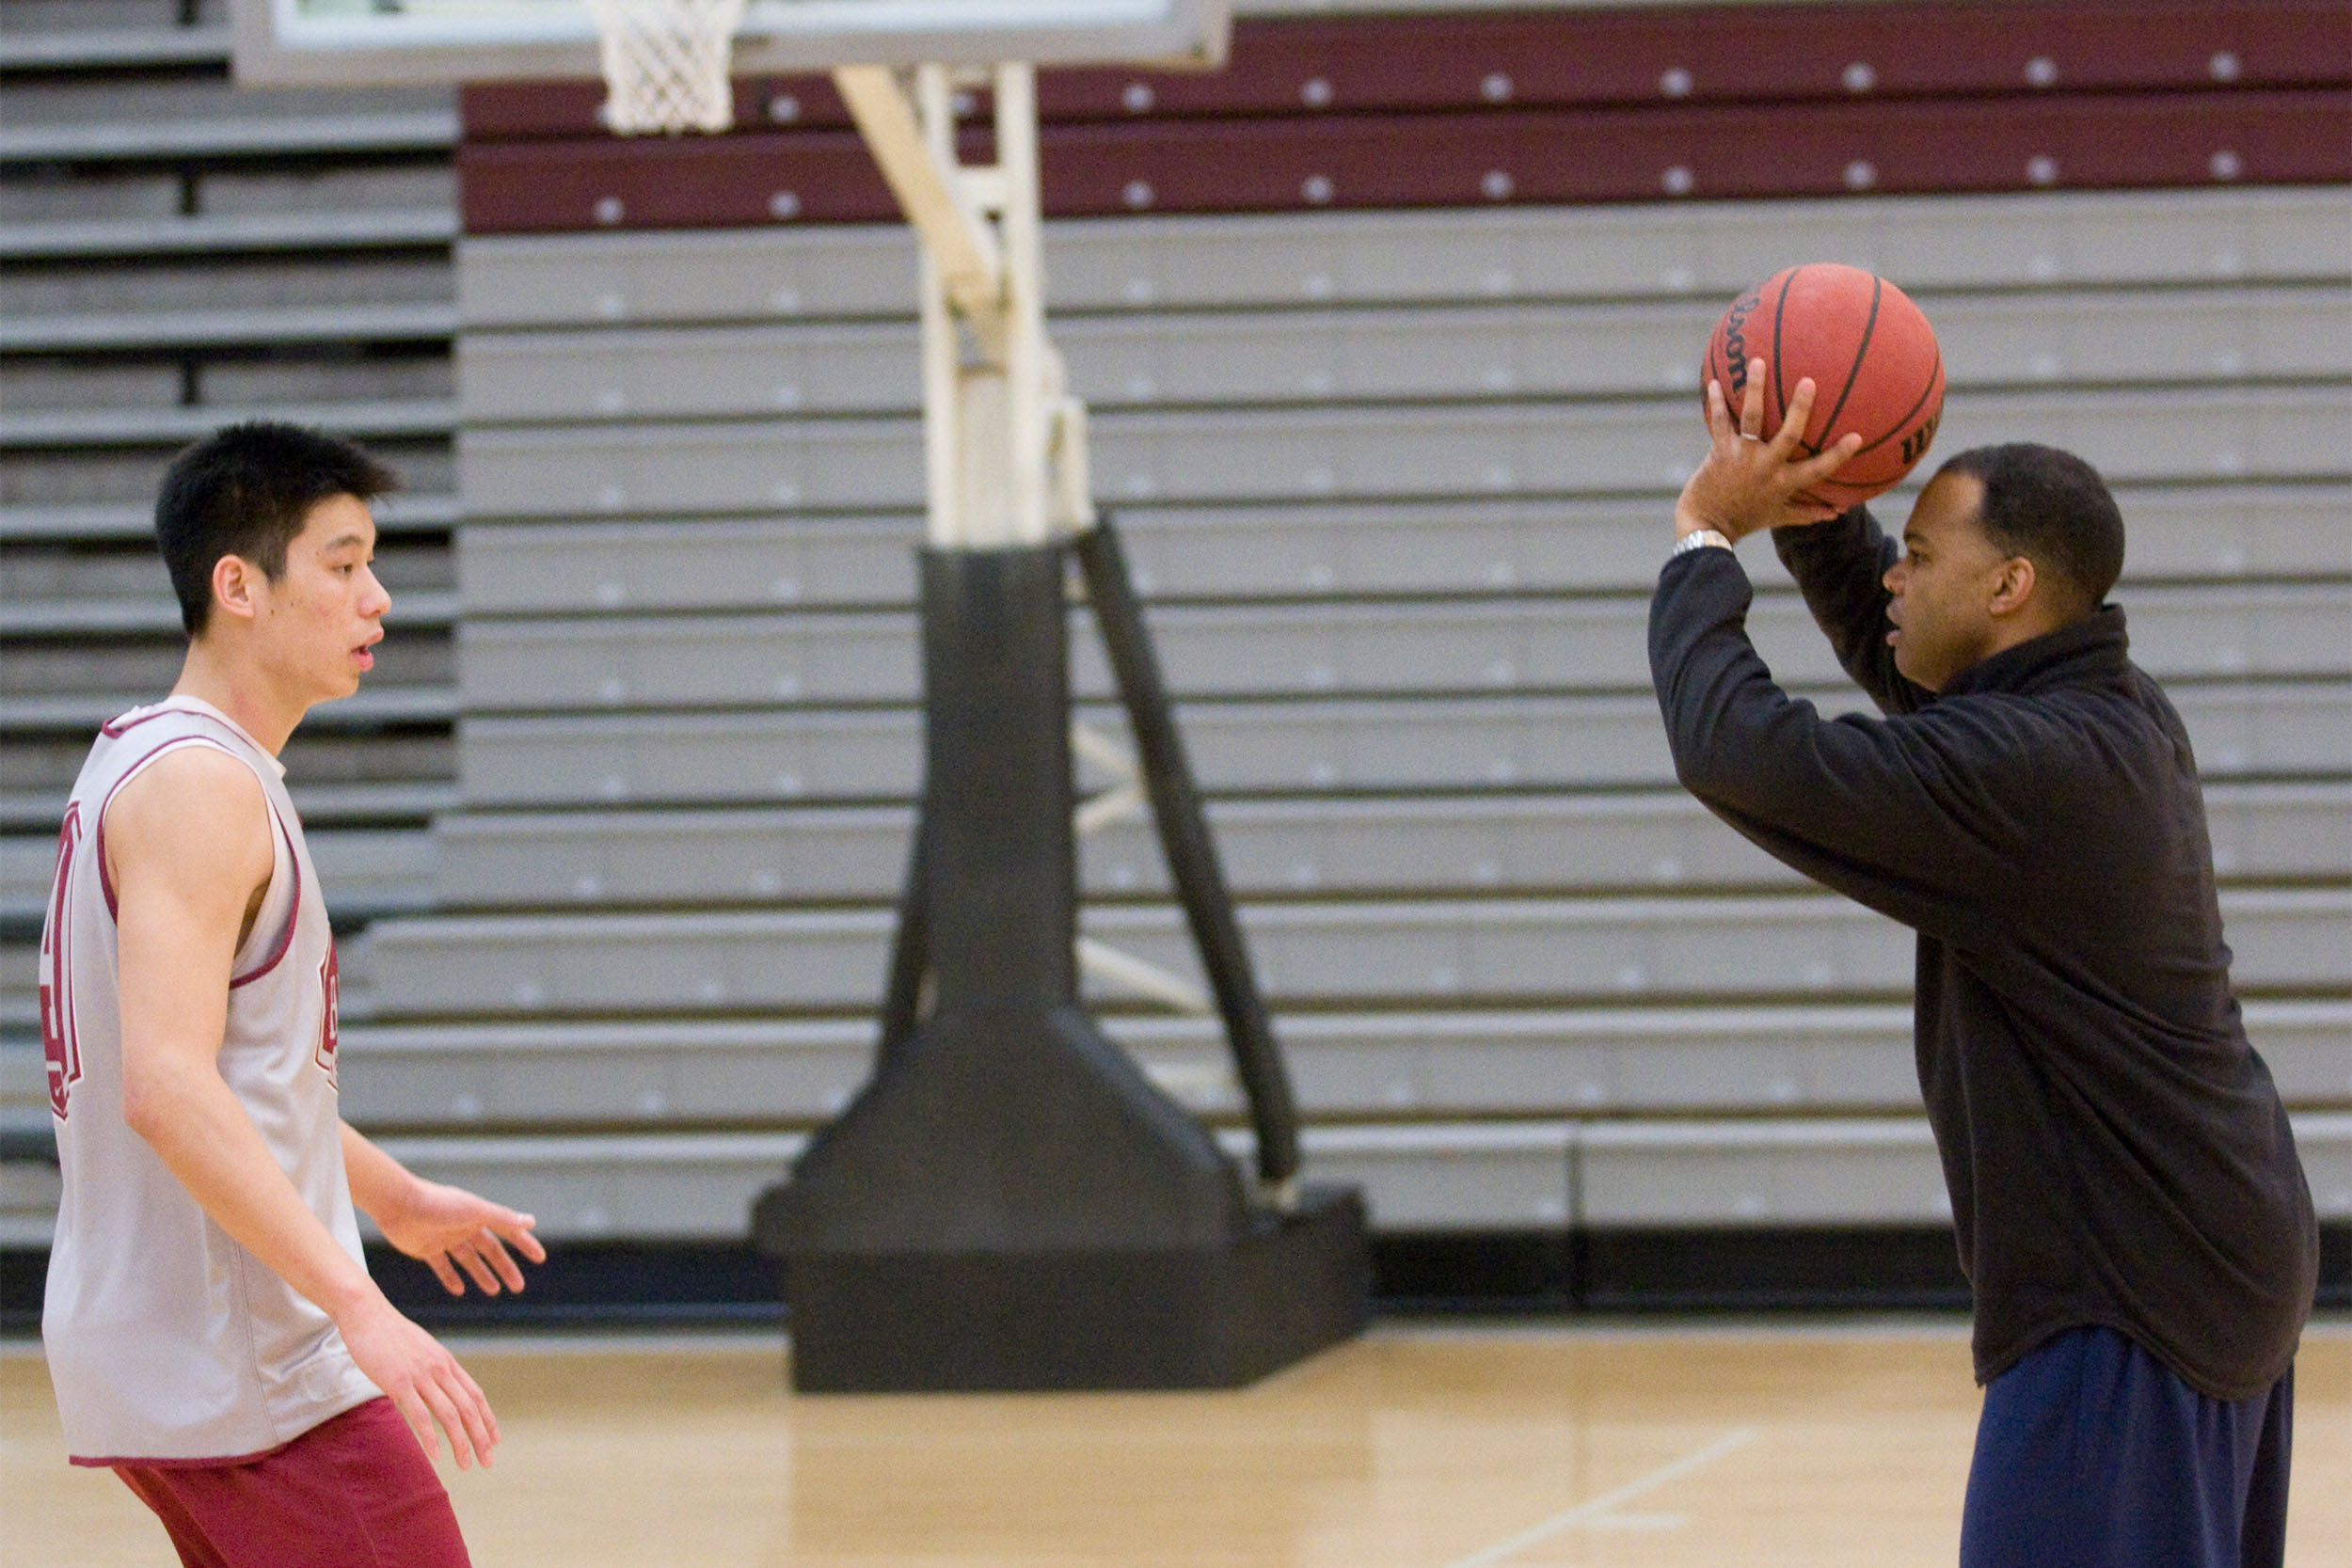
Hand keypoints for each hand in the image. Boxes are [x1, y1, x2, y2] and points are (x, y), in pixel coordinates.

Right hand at [336, 1289, 500, 1468]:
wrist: (367, 1314)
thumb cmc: (389, 1334)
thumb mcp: (420, 1350)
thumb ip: (432, 1370)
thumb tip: (437, 1389)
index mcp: (447, 1362)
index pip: (475, 1395)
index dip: (487, 1419)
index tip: (495, 1439)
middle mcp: (440, 1369)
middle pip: (469, 1408)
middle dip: (482, 1437)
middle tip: (488, 1461)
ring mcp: (420, 1376)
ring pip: (449, 1414)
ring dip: (461, 1442)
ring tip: (467, 1464)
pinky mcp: (398, 1383)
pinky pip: (419, 1414)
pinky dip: (430, 1437)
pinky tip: (436, 1455)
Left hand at [377, 1178, 544, 1297]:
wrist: (398, 1205)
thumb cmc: (438, 1203)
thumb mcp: (475, 1211)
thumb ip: (502, 1218)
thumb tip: (531, 1222)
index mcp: (479, 1215)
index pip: (508, 1231)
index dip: (524, 1244)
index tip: (539, 1258)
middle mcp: (464, 1226)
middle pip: (490, 1250)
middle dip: (504, 1268)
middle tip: (518, 1287)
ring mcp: (446, 1238)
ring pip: (468, 1261)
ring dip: (481, 1275)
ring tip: (494, 1291)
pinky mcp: (427, 1249)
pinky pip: (443, 1267)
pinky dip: (450, 1278)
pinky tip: (459, 1291)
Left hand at [1675, 357, 1864, 543]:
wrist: (1707, 526)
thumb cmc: (1746, 519)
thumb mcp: (1779, 517)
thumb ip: (1809, 512)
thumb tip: (1838, 512)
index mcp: (1784, 483)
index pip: (1818, 469)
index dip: (1838, 455)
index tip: (1857, 436)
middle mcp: (1765, 467)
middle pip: (1788, 435)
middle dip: (1800, 408)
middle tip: (1809, 381)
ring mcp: (1742, 457)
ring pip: (1752, 418)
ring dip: (1755, 389)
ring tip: (1758, 362)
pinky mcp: (1720, 450)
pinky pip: (1719, 421)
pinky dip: (1716, 402)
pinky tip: (1713, 381)